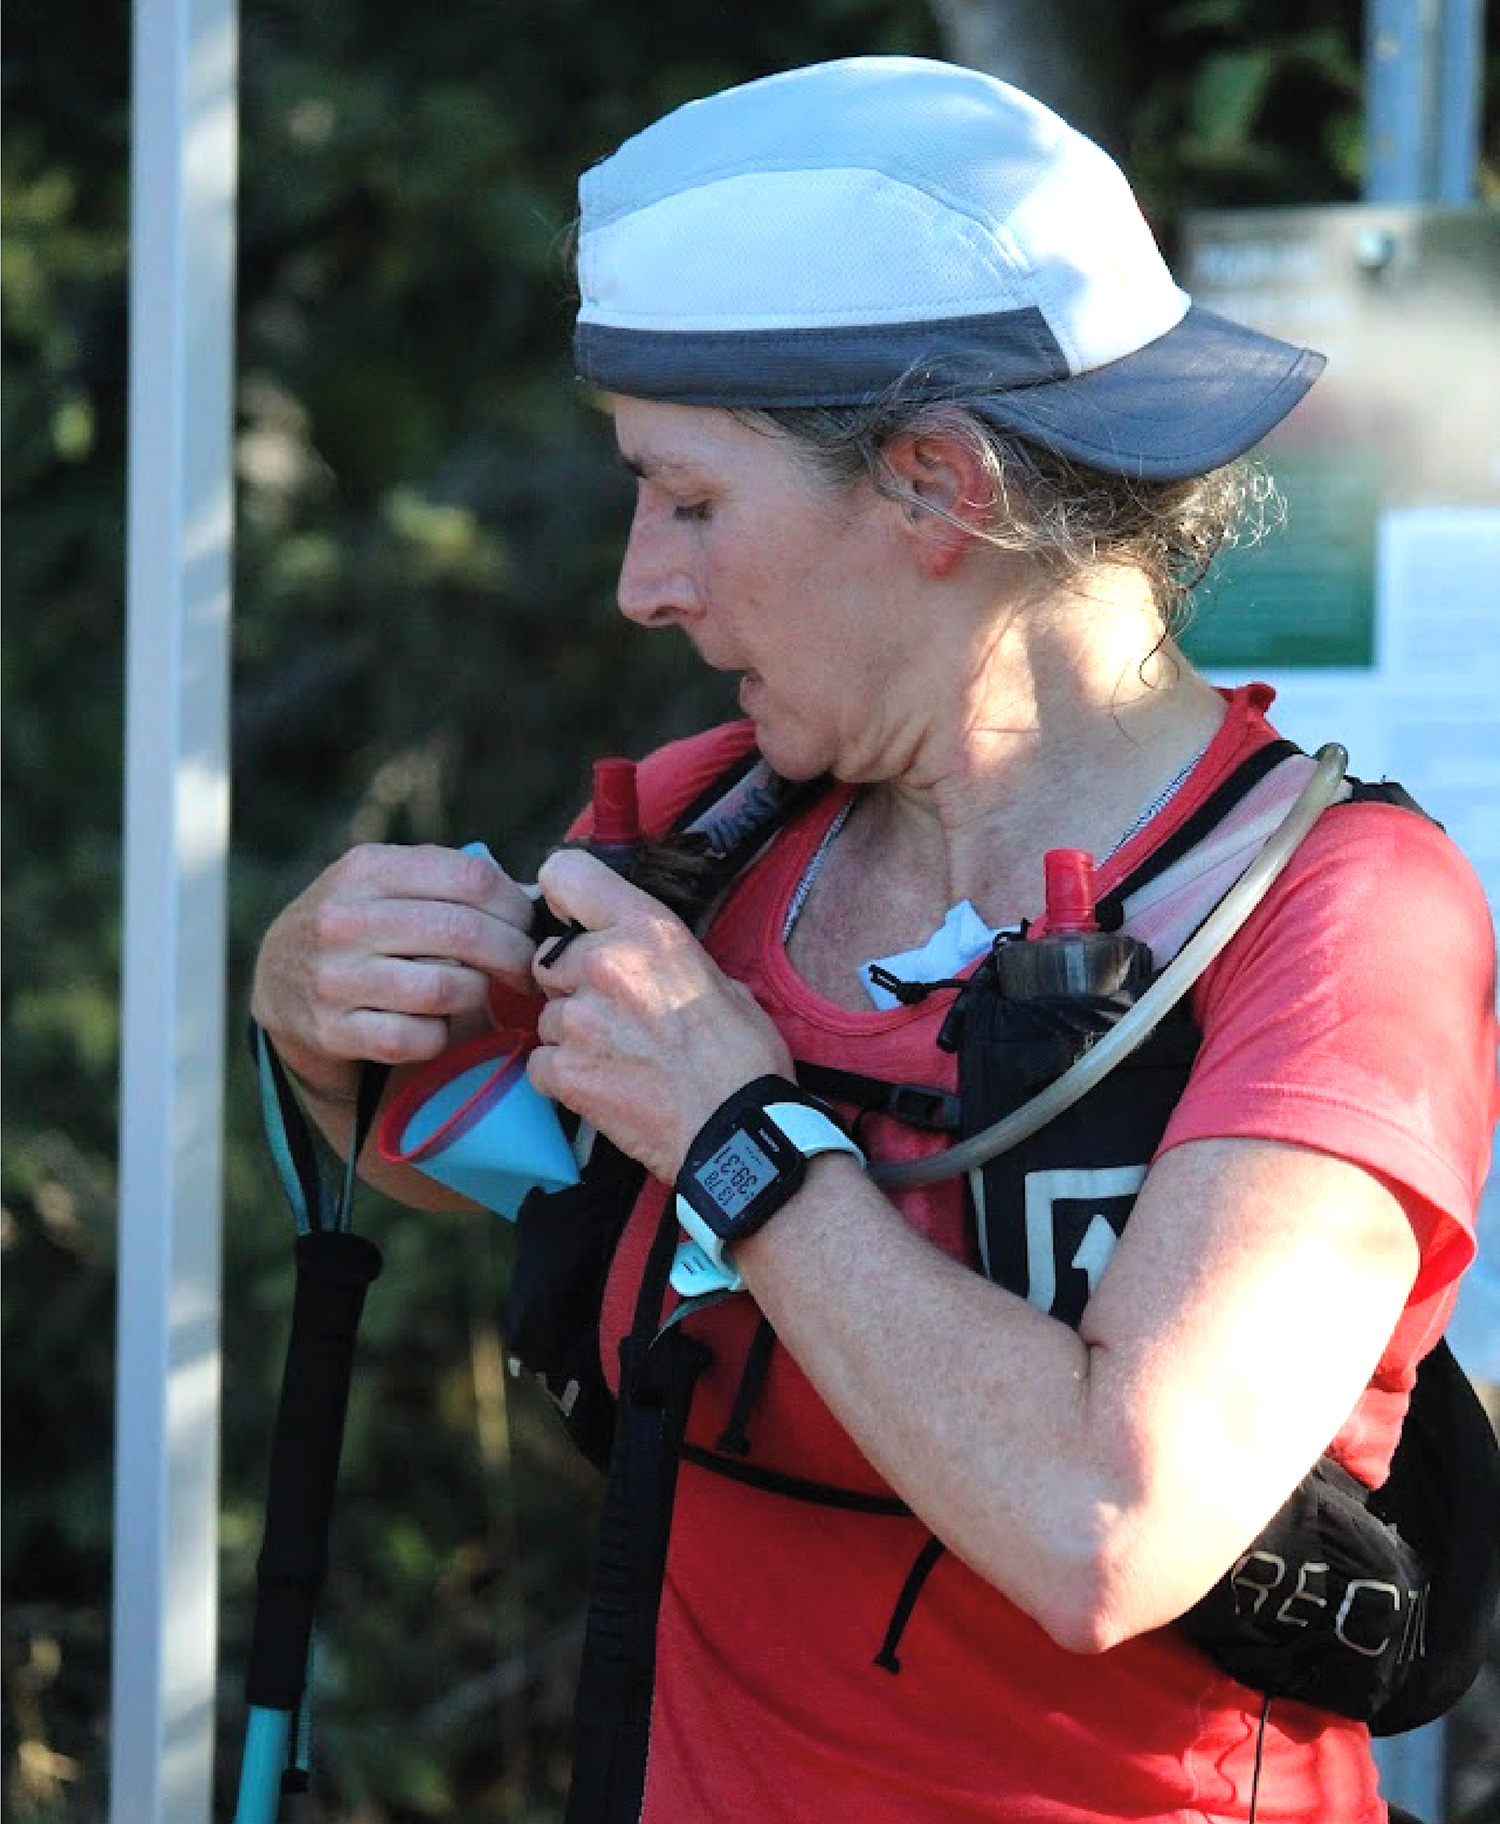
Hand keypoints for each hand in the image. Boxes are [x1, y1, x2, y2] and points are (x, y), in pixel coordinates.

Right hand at [250, 842, 538, 1098]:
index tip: (529, 926)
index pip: (470, 878)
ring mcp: (334, 977)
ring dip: (477, 993)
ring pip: (446, 988)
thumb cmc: (361, 925)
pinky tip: (435, 1023)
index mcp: (367, 869)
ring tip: (476, 990)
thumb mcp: (389, 884)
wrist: (279, 979)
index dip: (515, 905)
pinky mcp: (332, 1031)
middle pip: (464, 933)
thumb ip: (453, 884)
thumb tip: (539, 900)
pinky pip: (417, 1038)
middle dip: (513, 953)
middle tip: (527, 968)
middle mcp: (344, 918)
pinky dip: (440, 1035)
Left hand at [526, 848, 792, 1180]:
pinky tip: (604, 1085)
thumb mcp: (721, 980)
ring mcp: (579, 1019)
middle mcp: (604, 963)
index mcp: (647, 929)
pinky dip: (564, 1076)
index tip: (576, 922)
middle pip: (547, 956)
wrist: (736, 1132)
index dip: (564, 900)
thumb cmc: (743, 1058)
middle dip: (571, 981)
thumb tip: (646, 960)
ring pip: (546, 1014)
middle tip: (613, 1012)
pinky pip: (541, 1062)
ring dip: (572, 1033)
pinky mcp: (564, 1071)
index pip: (564, 874)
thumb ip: (665, 958)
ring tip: (620, 1057)